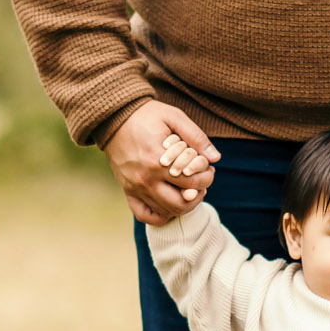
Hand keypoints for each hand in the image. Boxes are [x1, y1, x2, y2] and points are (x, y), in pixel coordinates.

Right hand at [103, 100, 220, 224]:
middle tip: (200, 183)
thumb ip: (196, 137)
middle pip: (181, 204)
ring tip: (188, 190)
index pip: (192, 183)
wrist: (113, 118)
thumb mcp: (174, 117)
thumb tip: (216, 157)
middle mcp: (146, 179)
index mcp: (158, 161)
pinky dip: (160, 215)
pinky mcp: (127, 191)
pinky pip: (145, 215)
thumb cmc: (146, 115)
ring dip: (183, 205)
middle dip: (198, 195)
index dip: (207, 178)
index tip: (209, 170)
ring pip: (166, 212)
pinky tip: (170, 204)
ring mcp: (135, 188)